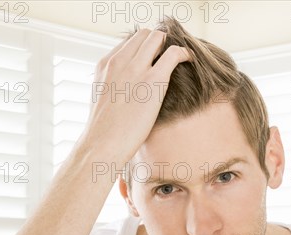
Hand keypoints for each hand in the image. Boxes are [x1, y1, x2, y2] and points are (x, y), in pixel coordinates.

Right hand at [83, 28, 191, 165]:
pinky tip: (189, 60)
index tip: (153, 58)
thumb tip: (126, 91)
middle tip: (167, 57)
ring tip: (179, 58)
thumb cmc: (104, 131)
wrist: (102, 143)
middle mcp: (119, 61)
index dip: (143, 48)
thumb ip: (113, 86)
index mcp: (105, 65)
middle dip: (158, 43)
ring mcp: (136, 69)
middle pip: (144, 35)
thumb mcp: (102, 99)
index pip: (129, 42)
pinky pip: (174, 54)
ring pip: (157, 37)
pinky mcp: (153, 80)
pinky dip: (184, 53)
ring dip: (170, 45)